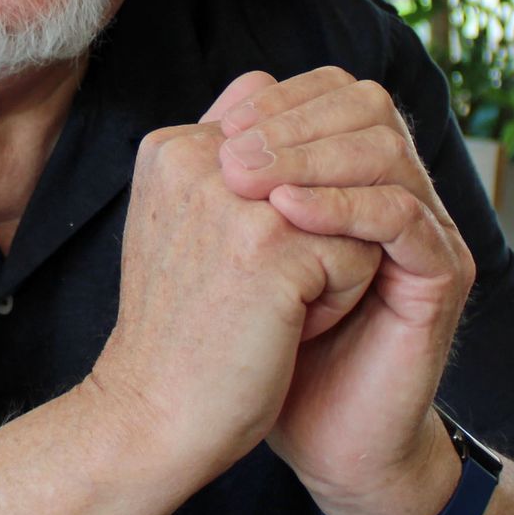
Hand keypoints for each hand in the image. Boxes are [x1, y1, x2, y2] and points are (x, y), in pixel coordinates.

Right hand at [90, 113, 381, 482]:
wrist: (152, 420)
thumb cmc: (180, 332)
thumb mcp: (182, 224)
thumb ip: (226, 159)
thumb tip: (281, 94)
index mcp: (170, 147)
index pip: (283, 128)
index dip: (291, 192)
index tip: (241, 258)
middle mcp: (197, 158)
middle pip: (325, 166)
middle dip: (317, 227)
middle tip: (254, 290)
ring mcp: (235, 199)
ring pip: (349, 208)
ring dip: (330, 262)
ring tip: (271, 306)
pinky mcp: (275, 248)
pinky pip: (361, 254)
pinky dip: (338, 302)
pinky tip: (283, 331)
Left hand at [204, 68, 473, 514]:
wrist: (315, 436)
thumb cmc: (265, 348)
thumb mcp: (234, 252)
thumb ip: (240, 186)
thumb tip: (213, 117)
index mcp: (354, 176)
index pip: (334, 94)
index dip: (281, 101)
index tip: (219, 130)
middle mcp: (398, 191)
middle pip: (367, 107)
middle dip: (294, 121)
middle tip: (232, 153)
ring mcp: (426, 229)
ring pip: (386, 150)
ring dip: (311, 156)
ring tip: (248, 180)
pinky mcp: (442, 274)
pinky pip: (402, 215)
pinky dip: (342, 207)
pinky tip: (287, 214)